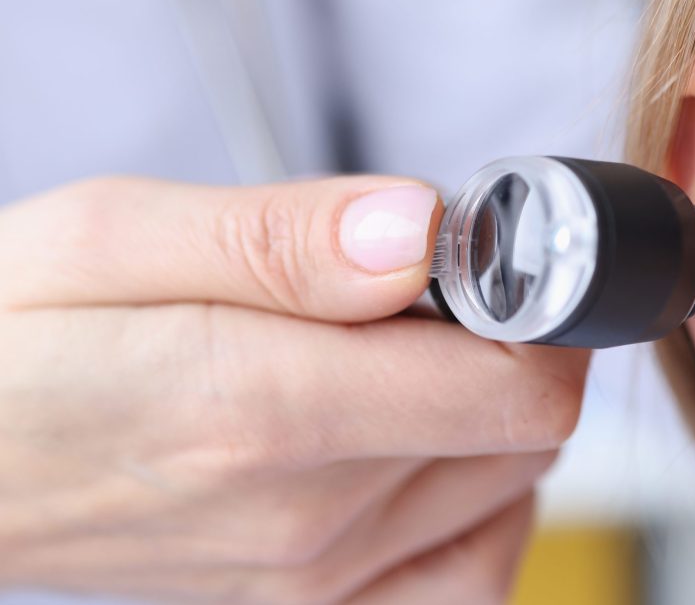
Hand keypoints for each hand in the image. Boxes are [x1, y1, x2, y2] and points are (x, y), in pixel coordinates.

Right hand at [0, 176, 587, 603]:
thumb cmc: (11, 342)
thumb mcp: (113, 237)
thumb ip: (281, 235)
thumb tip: (419, 229)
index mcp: (262, 405)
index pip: (512, 380)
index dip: (538, 303)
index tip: (493, 258)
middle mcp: (304, 514)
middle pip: (524, 428)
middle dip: (515, 340)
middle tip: (437, 293)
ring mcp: (310, 580)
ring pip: (511, 487)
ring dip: (492, 408)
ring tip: (408, 358)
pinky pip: (469, 574)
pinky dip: (482, 504)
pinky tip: (435, 450)